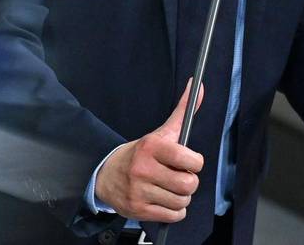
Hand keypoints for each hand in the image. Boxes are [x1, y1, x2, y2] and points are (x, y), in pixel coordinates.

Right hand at [96, 79, 204, 222]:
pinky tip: (165, 200)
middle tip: (180, 176)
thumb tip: (197, 87)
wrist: (106, 174)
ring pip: (181, 201)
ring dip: (182, 197)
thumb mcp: (160, 133)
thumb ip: (182, 112)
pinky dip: (175, 211)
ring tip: (171, 189)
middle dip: (189, 182)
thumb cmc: (141, 154)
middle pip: (188, 184)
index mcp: (151, 147)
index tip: (189, 161)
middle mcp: (143, 169)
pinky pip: (172, 216)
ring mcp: (139, 191)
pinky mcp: (137, 210)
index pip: (189, 159)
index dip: (195, 162)